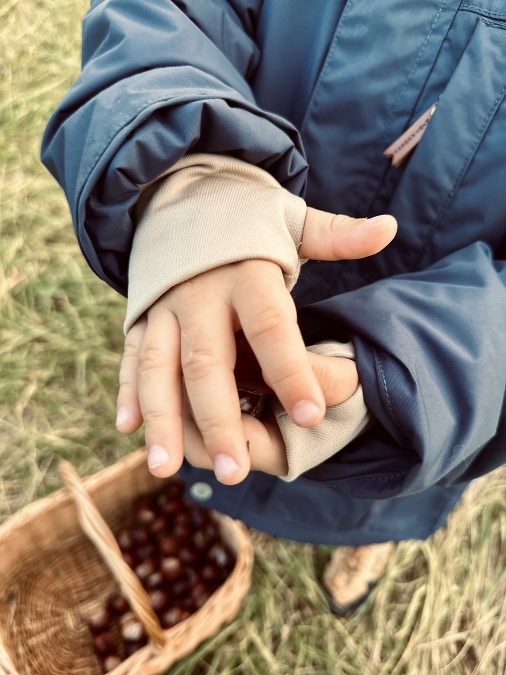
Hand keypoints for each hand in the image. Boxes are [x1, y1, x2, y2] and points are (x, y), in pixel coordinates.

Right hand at [117, 208, 395, 483]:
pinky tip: (128, 429)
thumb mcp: (292, 222)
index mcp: (246, 273)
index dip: (291, 370)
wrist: (184, 195)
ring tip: (166, 468)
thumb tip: (389, 228)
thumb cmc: (249, 222)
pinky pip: (131, 355)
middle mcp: (200, 293)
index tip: (311, 415)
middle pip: (208, 362)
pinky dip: (129, 391)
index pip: (271, 326)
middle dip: (218, 419)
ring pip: (159, 367)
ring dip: (162, 420)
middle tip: (235, 472)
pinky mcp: (141, 315)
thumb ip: (336, 235)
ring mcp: (164, 306)